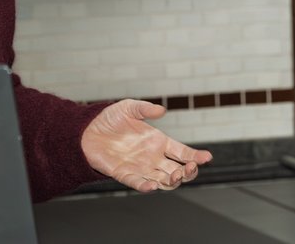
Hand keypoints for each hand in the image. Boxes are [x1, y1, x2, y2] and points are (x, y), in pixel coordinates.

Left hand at [80, 99, 212, 192]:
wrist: (87, 131)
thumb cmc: (110, 119)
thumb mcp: (128, 108)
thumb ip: (145, 109)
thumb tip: (162, 110)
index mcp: (158, 142)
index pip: (182, 152)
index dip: (195, 156)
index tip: (207, 157)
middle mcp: (153, 157)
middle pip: (178, 170)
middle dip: (188, 172)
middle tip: (190, 168)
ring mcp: (141, 168)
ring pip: (164, 181)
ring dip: (172, 181)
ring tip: (175, 176)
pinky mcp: (125, 175)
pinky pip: (138, 184)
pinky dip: (146, 187)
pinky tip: (152, 185)